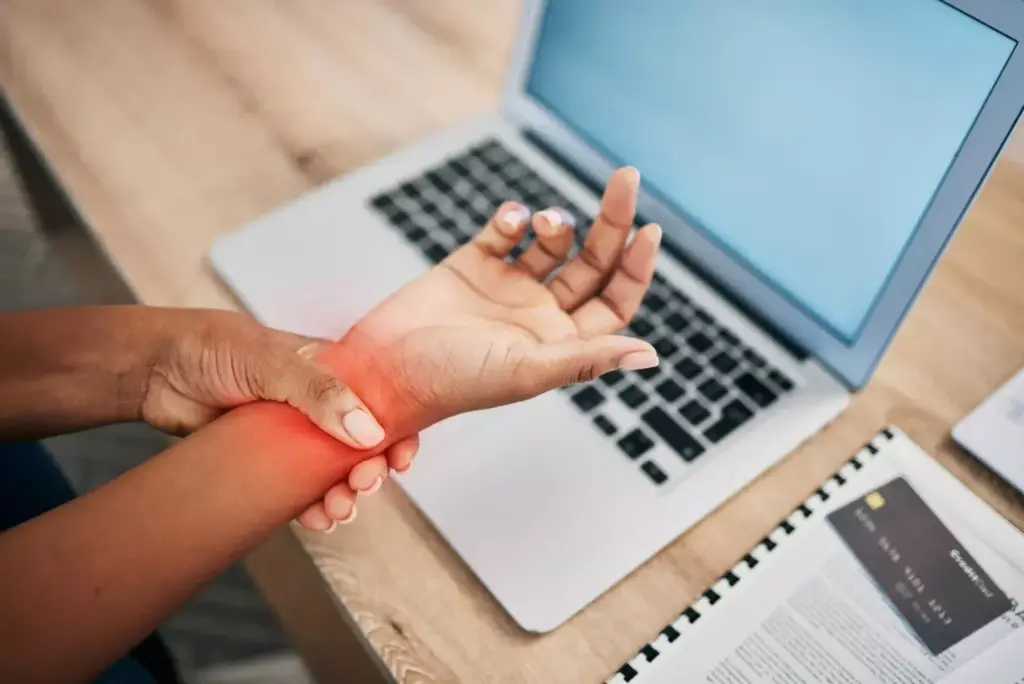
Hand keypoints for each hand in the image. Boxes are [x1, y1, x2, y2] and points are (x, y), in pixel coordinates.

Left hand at [140, 310, 413, 530]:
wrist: (152, 371)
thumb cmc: (212, 347)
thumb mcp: (272, 362)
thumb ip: (321, 392)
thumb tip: (368, 431)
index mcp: (331, 371)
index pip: (381, 400)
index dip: (399, 431)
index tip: (402, 457)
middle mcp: (318, 404)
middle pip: (362, 445)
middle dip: (370, 470)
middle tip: (363, 485)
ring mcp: (292, 435)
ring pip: (332, 473)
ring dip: (344, 495)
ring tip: (338, 509)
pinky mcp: (265, 461)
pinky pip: (297, 491)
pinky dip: (312, 508)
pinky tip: (316, 519)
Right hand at [334, 166, 659, 431]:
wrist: (379, 367)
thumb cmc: (451, 380)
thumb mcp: (525, 370)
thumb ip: (586, 358)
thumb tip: (651, 355)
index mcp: (560, 343)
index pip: (615, 301)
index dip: (636, 267)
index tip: (649, 229)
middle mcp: (540, 314)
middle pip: (593, 263)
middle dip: (612, 222)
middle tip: (625, 177)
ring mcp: (508, 288)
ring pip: (553, 243)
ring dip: (558, 223)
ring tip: (544, 222)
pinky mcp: (472, 265)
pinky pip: (505, 231)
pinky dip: (512, 218)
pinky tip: (509, 219)